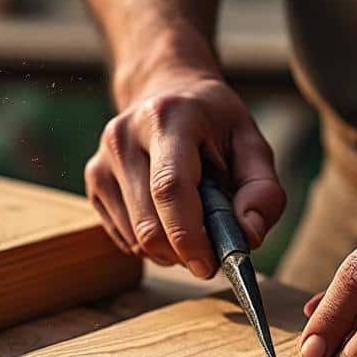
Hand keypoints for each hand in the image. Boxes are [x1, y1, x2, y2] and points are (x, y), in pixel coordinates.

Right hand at [84, 70, 285, 278]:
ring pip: (136, 239)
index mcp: (168, 118)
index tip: (211, 265)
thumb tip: (248, 238)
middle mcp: (124, 136)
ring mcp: (103, 160)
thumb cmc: (213, 124)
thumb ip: (262, 191)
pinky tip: (167, 214)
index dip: (190, 236)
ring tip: (191, 217)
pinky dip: (153, 243)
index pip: (170, 188)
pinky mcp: (94, 181)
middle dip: (185, 253)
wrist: (165, 91)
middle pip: (149, 225)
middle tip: (212, 249)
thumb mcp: (251, 145)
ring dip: (171, 250)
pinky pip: (125, 238)